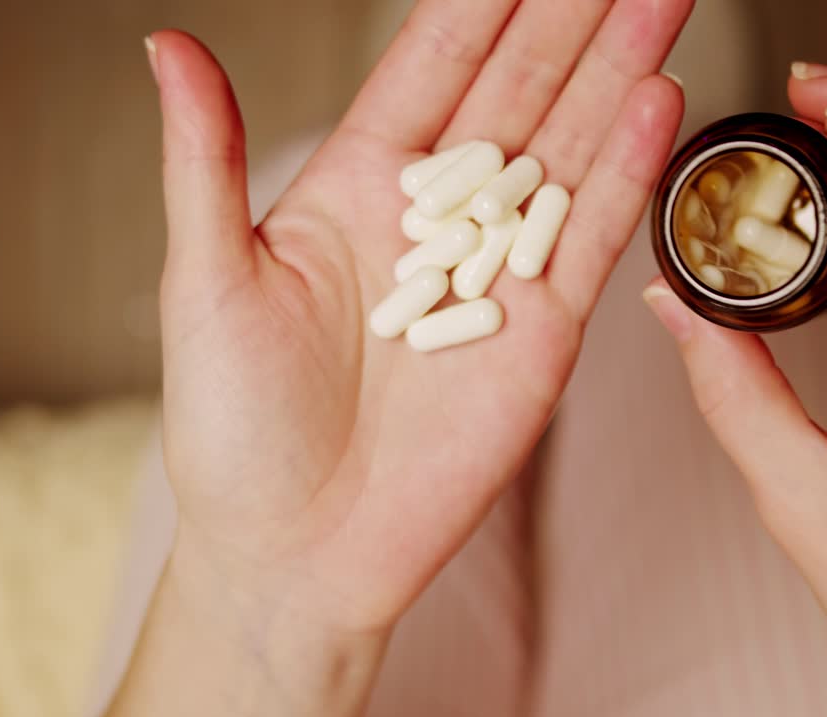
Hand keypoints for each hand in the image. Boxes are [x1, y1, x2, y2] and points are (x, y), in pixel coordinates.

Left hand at [112, 1, 689, 715]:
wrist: (298, 551)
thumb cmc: (235, 427)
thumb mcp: (206, 282)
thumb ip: (205, 160)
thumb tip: (169, 46)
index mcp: (358, 186)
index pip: (433, 66)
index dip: (484, 2)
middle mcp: (438, 217)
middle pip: (520, 91)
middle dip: (573, 18)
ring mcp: (500, 270)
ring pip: (570, 148)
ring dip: (617, 71)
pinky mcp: (545, 332)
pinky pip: (595, 237)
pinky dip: (628, 168)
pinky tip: (657, 99)